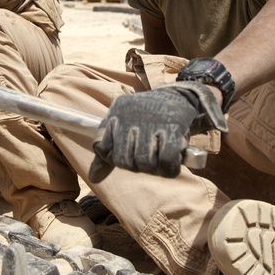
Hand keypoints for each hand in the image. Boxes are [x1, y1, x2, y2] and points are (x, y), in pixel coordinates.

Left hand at [89, 82, 224, 181]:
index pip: (101, 148)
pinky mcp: (173, 128)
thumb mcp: (124, 126)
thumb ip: (108, 150)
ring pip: (144, 164)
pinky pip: (165, 163)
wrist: (181, 96)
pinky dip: (169, 168)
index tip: (129, 152)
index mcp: (116, 112)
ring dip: (154, 167)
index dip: (114, 157)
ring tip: (160, 153)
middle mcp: (131, 115)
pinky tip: (173, 159)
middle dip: (137, 165)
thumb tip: (94, 178)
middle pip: (123, 161)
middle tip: (148, 154)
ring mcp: (151, 122)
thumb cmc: (149, 117)